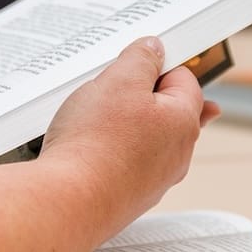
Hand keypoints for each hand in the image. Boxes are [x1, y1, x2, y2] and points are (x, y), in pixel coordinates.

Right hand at [39, 36, 220, 242]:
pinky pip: (125, 163)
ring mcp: (154, 181)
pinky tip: (87, 149)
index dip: (157, 65)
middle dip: (137, 96)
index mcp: (183, 122)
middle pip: (164, 110)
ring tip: (92, 121)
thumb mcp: (119, 80)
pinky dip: (110, 152)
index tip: (133, 64)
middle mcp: (176, 155)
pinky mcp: (130, 197)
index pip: (184, 79)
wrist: (67, 202)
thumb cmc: (94, 143)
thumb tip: (155, 49)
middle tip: (108, 91)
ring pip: (144, 138)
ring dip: (122, 125)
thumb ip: (141, 58)